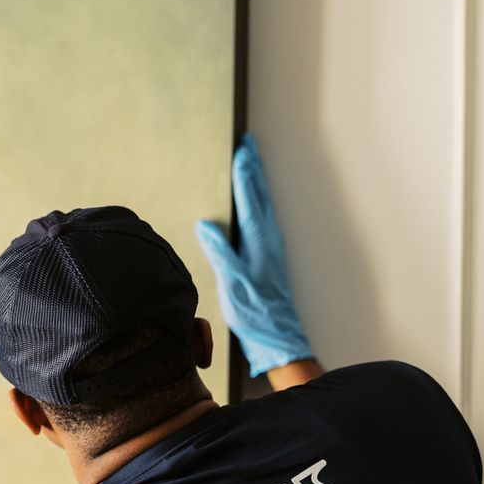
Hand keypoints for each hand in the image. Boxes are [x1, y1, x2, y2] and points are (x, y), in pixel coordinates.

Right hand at [194, 133, 312, 376]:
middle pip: (261, 196)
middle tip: (248, 146)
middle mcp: (268, 240)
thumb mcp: (232, 282)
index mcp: (260, 242)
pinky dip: (256, 202)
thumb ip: (220, 251)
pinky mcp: (268, 257)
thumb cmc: (254, 312)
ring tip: (250, 165)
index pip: (251, 200)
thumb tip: (207, 224)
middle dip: (254, 170)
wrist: (276, 336)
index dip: (245, 176)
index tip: (241, 153)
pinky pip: (262, 219)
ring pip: (263, 206)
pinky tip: (251, 203)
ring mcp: (270, 248)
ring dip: (257, 183)